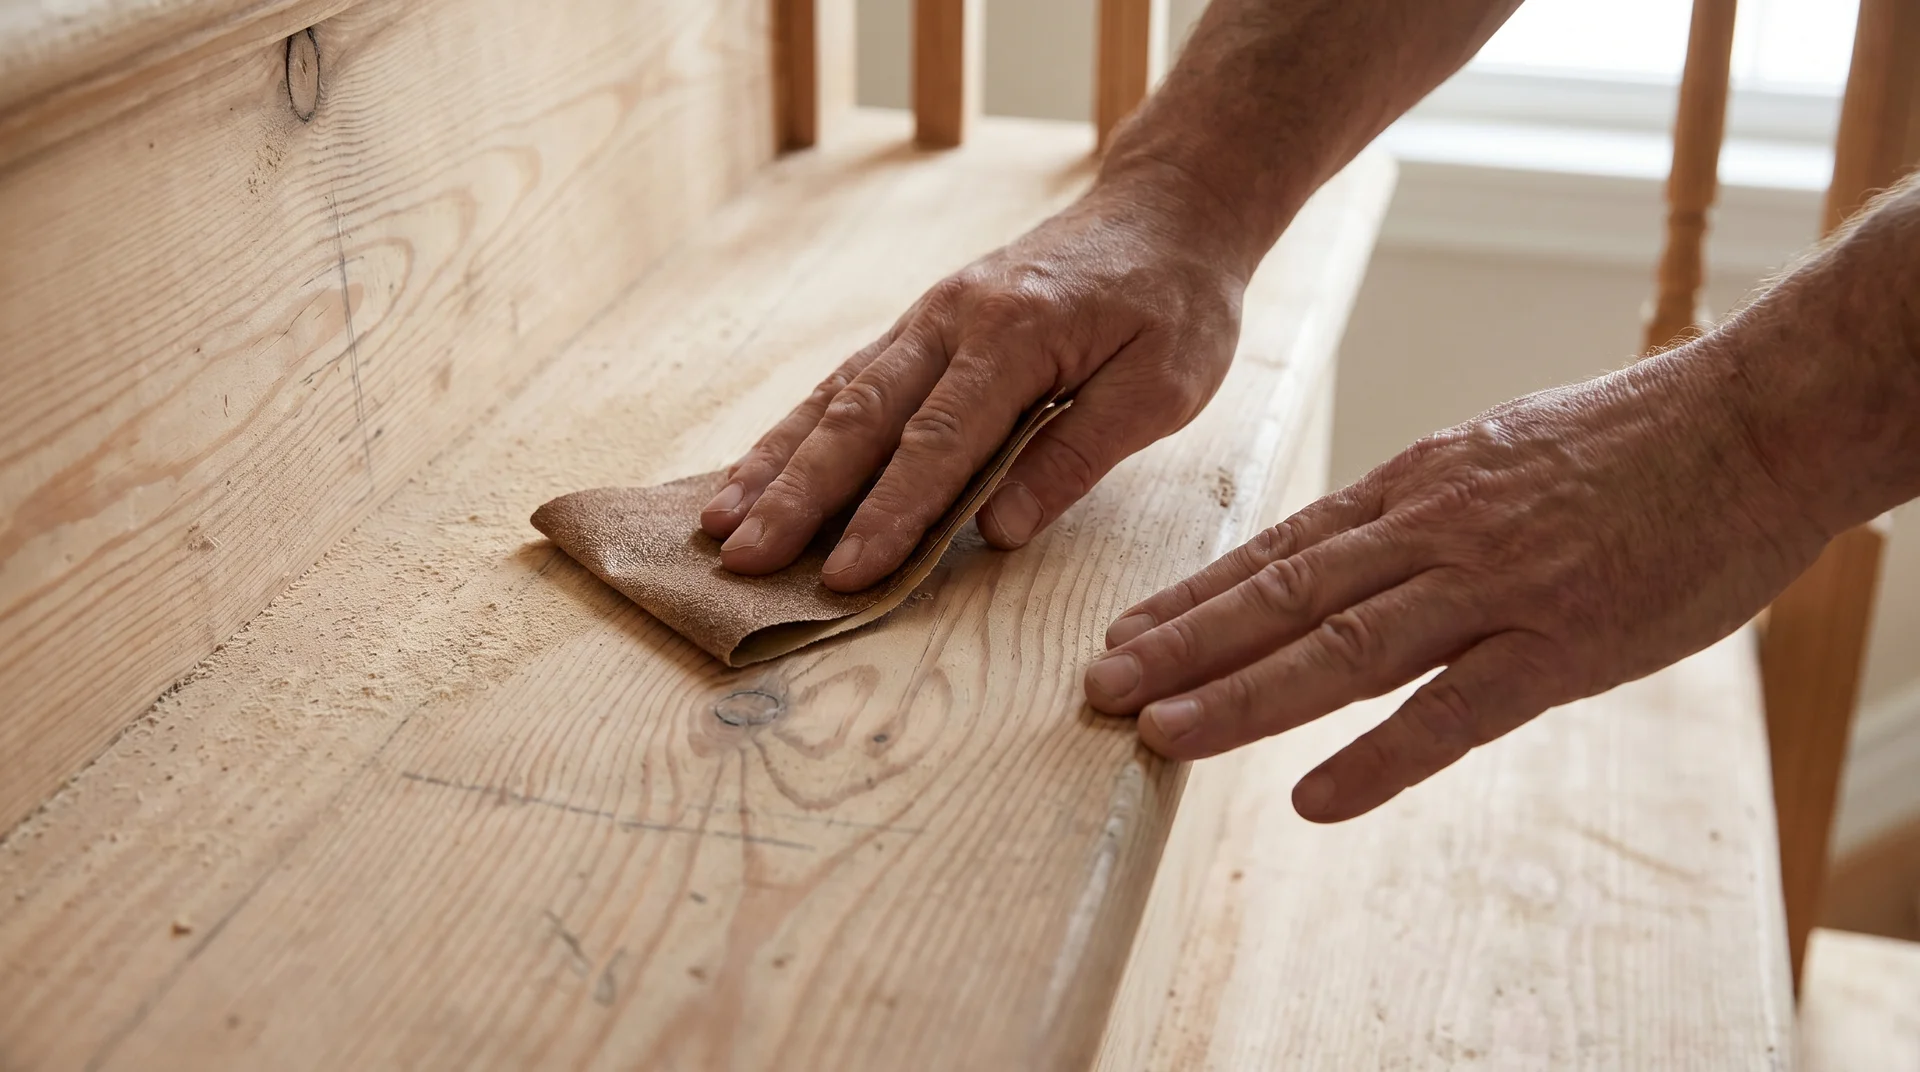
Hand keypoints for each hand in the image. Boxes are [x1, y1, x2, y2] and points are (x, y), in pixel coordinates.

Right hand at [699, 182, 1245, 591]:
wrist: (1163, 211)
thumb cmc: (1174, 304)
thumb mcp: (1160, 386)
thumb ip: (1077, 456)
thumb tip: (997, 531)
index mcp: (1015, 334)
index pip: (939, 441)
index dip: (889, 514)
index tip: (847, 576)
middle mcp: (952, 320)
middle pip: (860, 417)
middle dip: (798, 496)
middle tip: (745, 560)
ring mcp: (927, 318)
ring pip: (835, 396)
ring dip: (775, 463)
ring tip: (721, 523)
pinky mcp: (921, 326)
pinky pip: (845, 380)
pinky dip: (795, 430)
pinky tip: (758, 472)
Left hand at [1082, 345, 1831, 821]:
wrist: (1751, 424)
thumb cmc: (1630, 445)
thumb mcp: (1497, 455)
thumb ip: (1422, 510)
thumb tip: (1353, 554)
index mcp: (1416, 486)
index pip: (1279, 548)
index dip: (1194, 596)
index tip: (1123, 633)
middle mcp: (1434, 531)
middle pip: (1283, 594)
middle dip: (1182, 644)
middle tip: (1099, 687)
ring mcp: (1493, 587)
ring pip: (1342, 646)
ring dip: (1243, 694)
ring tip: (1161, 732)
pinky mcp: (1561, 644)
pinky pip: (1453, 710)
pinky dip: (1378, 758)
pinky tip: (1312, 799)